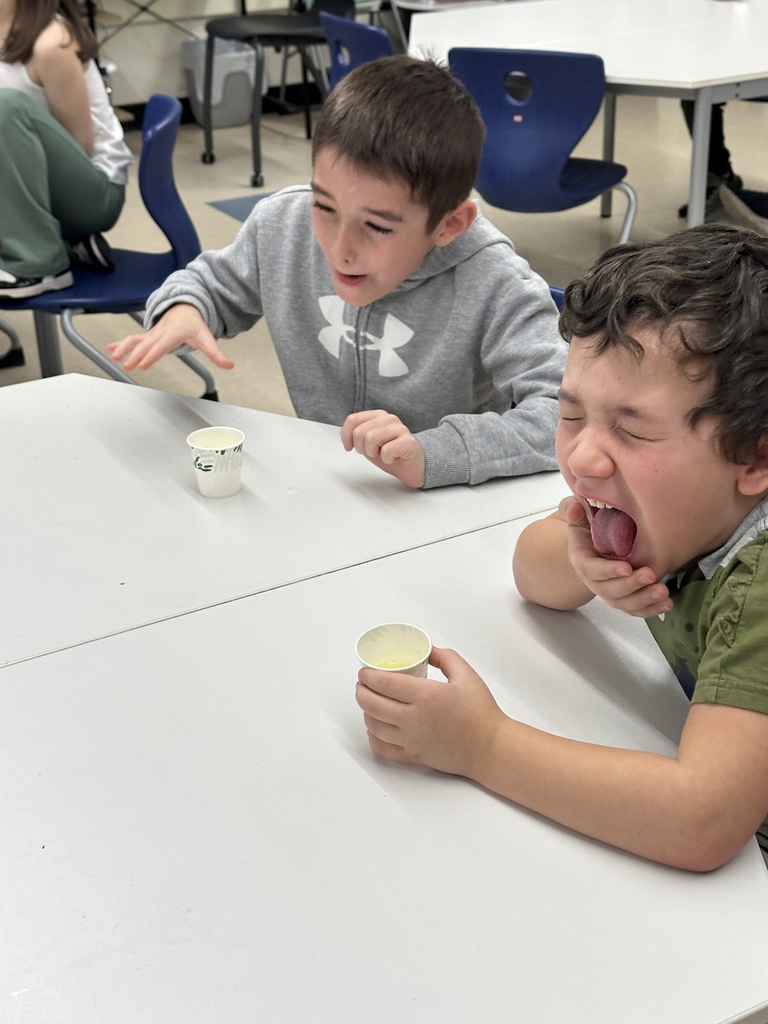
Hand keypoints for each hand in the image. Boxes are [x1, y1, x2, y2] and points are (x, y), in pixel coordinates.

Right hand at [107, 304, 234, 371]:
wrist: (185, 307)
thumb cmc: (195, 325)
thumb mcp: (207, 338)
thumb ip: (217, 354)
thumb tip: (229, 365)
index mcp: (174, 333)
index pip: (161, 346)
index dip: (152, 355)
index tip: (143, 364)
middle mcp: (160, 332)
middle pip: (146, 344)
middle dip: (135, 355)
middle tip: (126, 365)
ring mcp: (152, 333)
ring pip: (136, 339)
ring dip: (124, 347)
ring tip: (114, 356)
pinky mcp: (147, 335)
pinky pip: (132, 338)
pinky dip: (121, 343)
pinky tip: (110, 349)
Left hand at [341, 410, 425, 487]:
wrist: (412, 467)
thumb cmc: (389, 454)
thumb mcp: (367, 443)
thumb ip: (357, 434)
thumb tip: (346, 435)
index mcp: (378, 415)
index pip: (353, 420)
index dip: (346, 436)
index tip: (350, 447)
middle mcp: (389, 418)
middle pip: (359, 432)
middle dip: (361, 448)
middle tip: (373, 453)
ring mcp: (400, 429)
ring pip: (371, 438)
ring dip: (373, 453)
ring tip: (383, 455)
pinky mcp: (409, 442)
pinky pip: (387, 450)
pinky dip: (386, 459)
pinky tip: (393, 459)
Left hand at [355, 646, 505, 776]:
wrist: (490, 748)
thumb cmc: (481, 713)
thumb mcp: (466, 675)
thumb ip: (446, 657)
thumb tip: (428, 650)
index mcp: (426, 695)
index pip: (385, 683)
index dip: (368, 676)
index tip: (364, 672)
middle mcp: (414, 718)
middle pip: (372, 704)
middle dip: (361, 691)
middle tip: (362, 684)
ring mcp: (411, 739)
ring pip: (374, 725)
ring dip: (365, 712)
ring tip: (368, 702)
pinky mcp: (413, 756)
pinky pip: (382, 748)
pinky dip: (373, 736)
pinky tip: (375, 728)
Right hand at [561, 497, 671, 617]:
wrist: (594, 546)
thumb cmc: (588, 528)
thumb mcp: (577, 517)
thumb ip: (572, 511)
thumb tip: (575, 507)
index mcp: (582, 561)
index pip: (591, 570)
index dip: (608, 571)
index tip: (627, 567)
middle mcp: (594, 581)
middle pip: (609, 591)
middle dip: (631, 586)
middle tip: (651, 575)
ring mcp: (610, 591)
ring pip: (624, 603)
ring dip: (644, 600)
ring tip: (663, 592)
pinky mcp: (624, 598)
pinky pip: (635, 609)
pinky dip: (651, 609)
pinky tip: (667, 604)